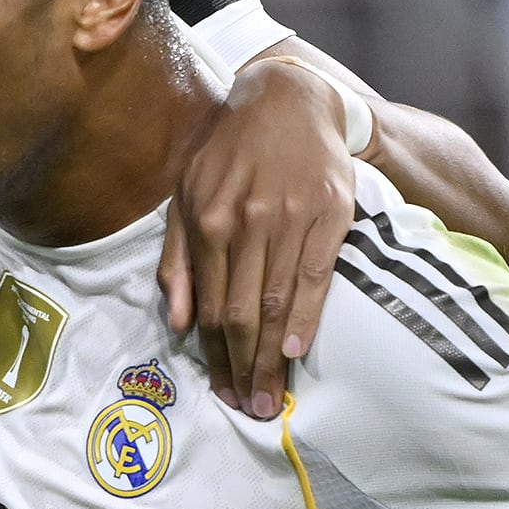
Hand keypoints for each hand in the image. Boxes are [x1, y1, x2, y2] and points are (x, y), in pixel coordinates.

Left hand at [165, 58, 356, 419]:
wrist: (287, 99)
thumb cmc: (228, 153)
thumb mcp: (185, 196)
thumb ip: (178, 261)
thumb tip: (177, 322)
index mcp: (208, 222)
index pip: (209, 306)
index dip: (214, 355)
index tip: (222, 392)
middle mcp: (247, 222)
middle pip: (242, 313)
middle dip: (244, 367)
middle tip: (251, 408)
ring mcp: (291, 218)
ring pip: (278, 301)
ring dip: (273, 354)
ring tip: (273, 394)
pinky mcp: (331, 213)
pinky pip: (318, 274)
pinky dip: (308, 314)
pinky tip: (298, 347)